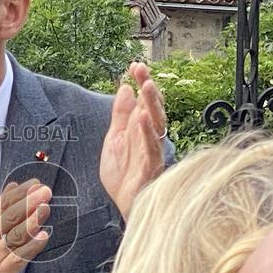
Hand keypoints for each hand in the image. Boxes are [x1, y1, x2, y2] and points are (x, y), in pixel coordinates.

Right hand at [0, 180, 51, 272]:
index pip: (4, 203)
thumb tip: (14, 186)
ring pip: (16, 234)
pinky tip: (43, 237)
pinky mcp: (3, 270)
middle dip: (29, 202)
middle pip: (10, 215)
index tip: (35, 183)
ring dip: (32, 220)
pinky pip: (19, 256)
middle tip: (45, 191)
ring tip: (45, 208)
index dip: (21, 192)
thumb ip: (0, 209)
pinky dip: (32, 246)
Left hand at [100, 62, 166, 220]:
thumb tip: (125, 88)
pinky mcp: (150, 169)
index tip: (134, 66)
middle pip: (154, 108)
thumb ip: (120, 116)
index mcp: (141, 130)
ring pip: (157, 125)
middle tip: (142, 71)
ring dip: (152, 105)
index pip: (144, 101)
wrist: (125, 206)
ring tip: (147, 86)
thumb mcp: (114, 139)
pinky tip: (142, 119)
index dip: (141, 83)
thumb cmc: (124, 176)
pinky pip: (151, 149)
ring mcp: (152, 152)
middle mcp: (150, 138)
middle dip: (149, 88)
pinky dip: (147, 133)